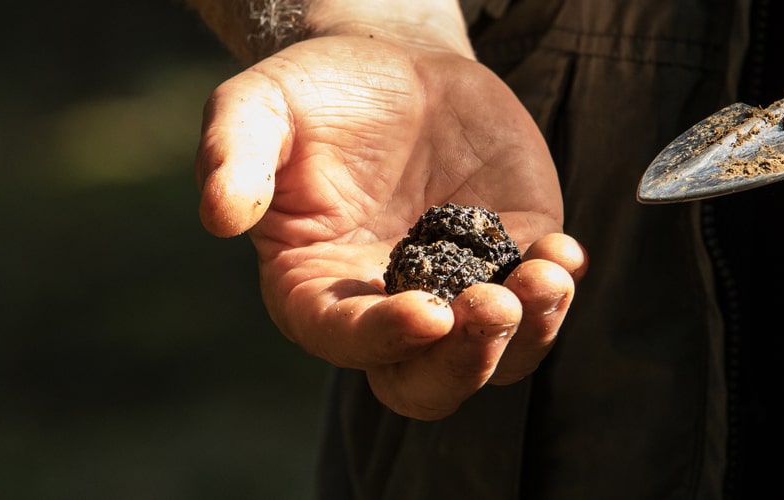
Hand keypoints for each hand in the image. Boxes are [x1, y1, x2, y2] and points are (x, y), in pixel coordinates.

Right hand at [194, 32, 586, 420]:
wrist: (389, 63)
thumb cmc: (312, 94)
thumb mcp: (257, 108)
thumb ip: (233, 157)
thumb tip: (220, 216)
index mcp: (315, 292)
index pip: (347, 340)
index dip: (386, 338)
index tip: (429, 310)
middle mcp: (385, 309)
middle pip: (427, 383)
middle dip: (466, 361)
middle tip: (492, 306)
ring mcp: (454, 288)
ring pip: (497, 356)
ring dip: (528, 330)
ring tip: (546, 274)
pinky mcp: (508, 256)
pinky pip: (539, 300)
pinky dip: (558, 287)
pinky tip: (563, 251)